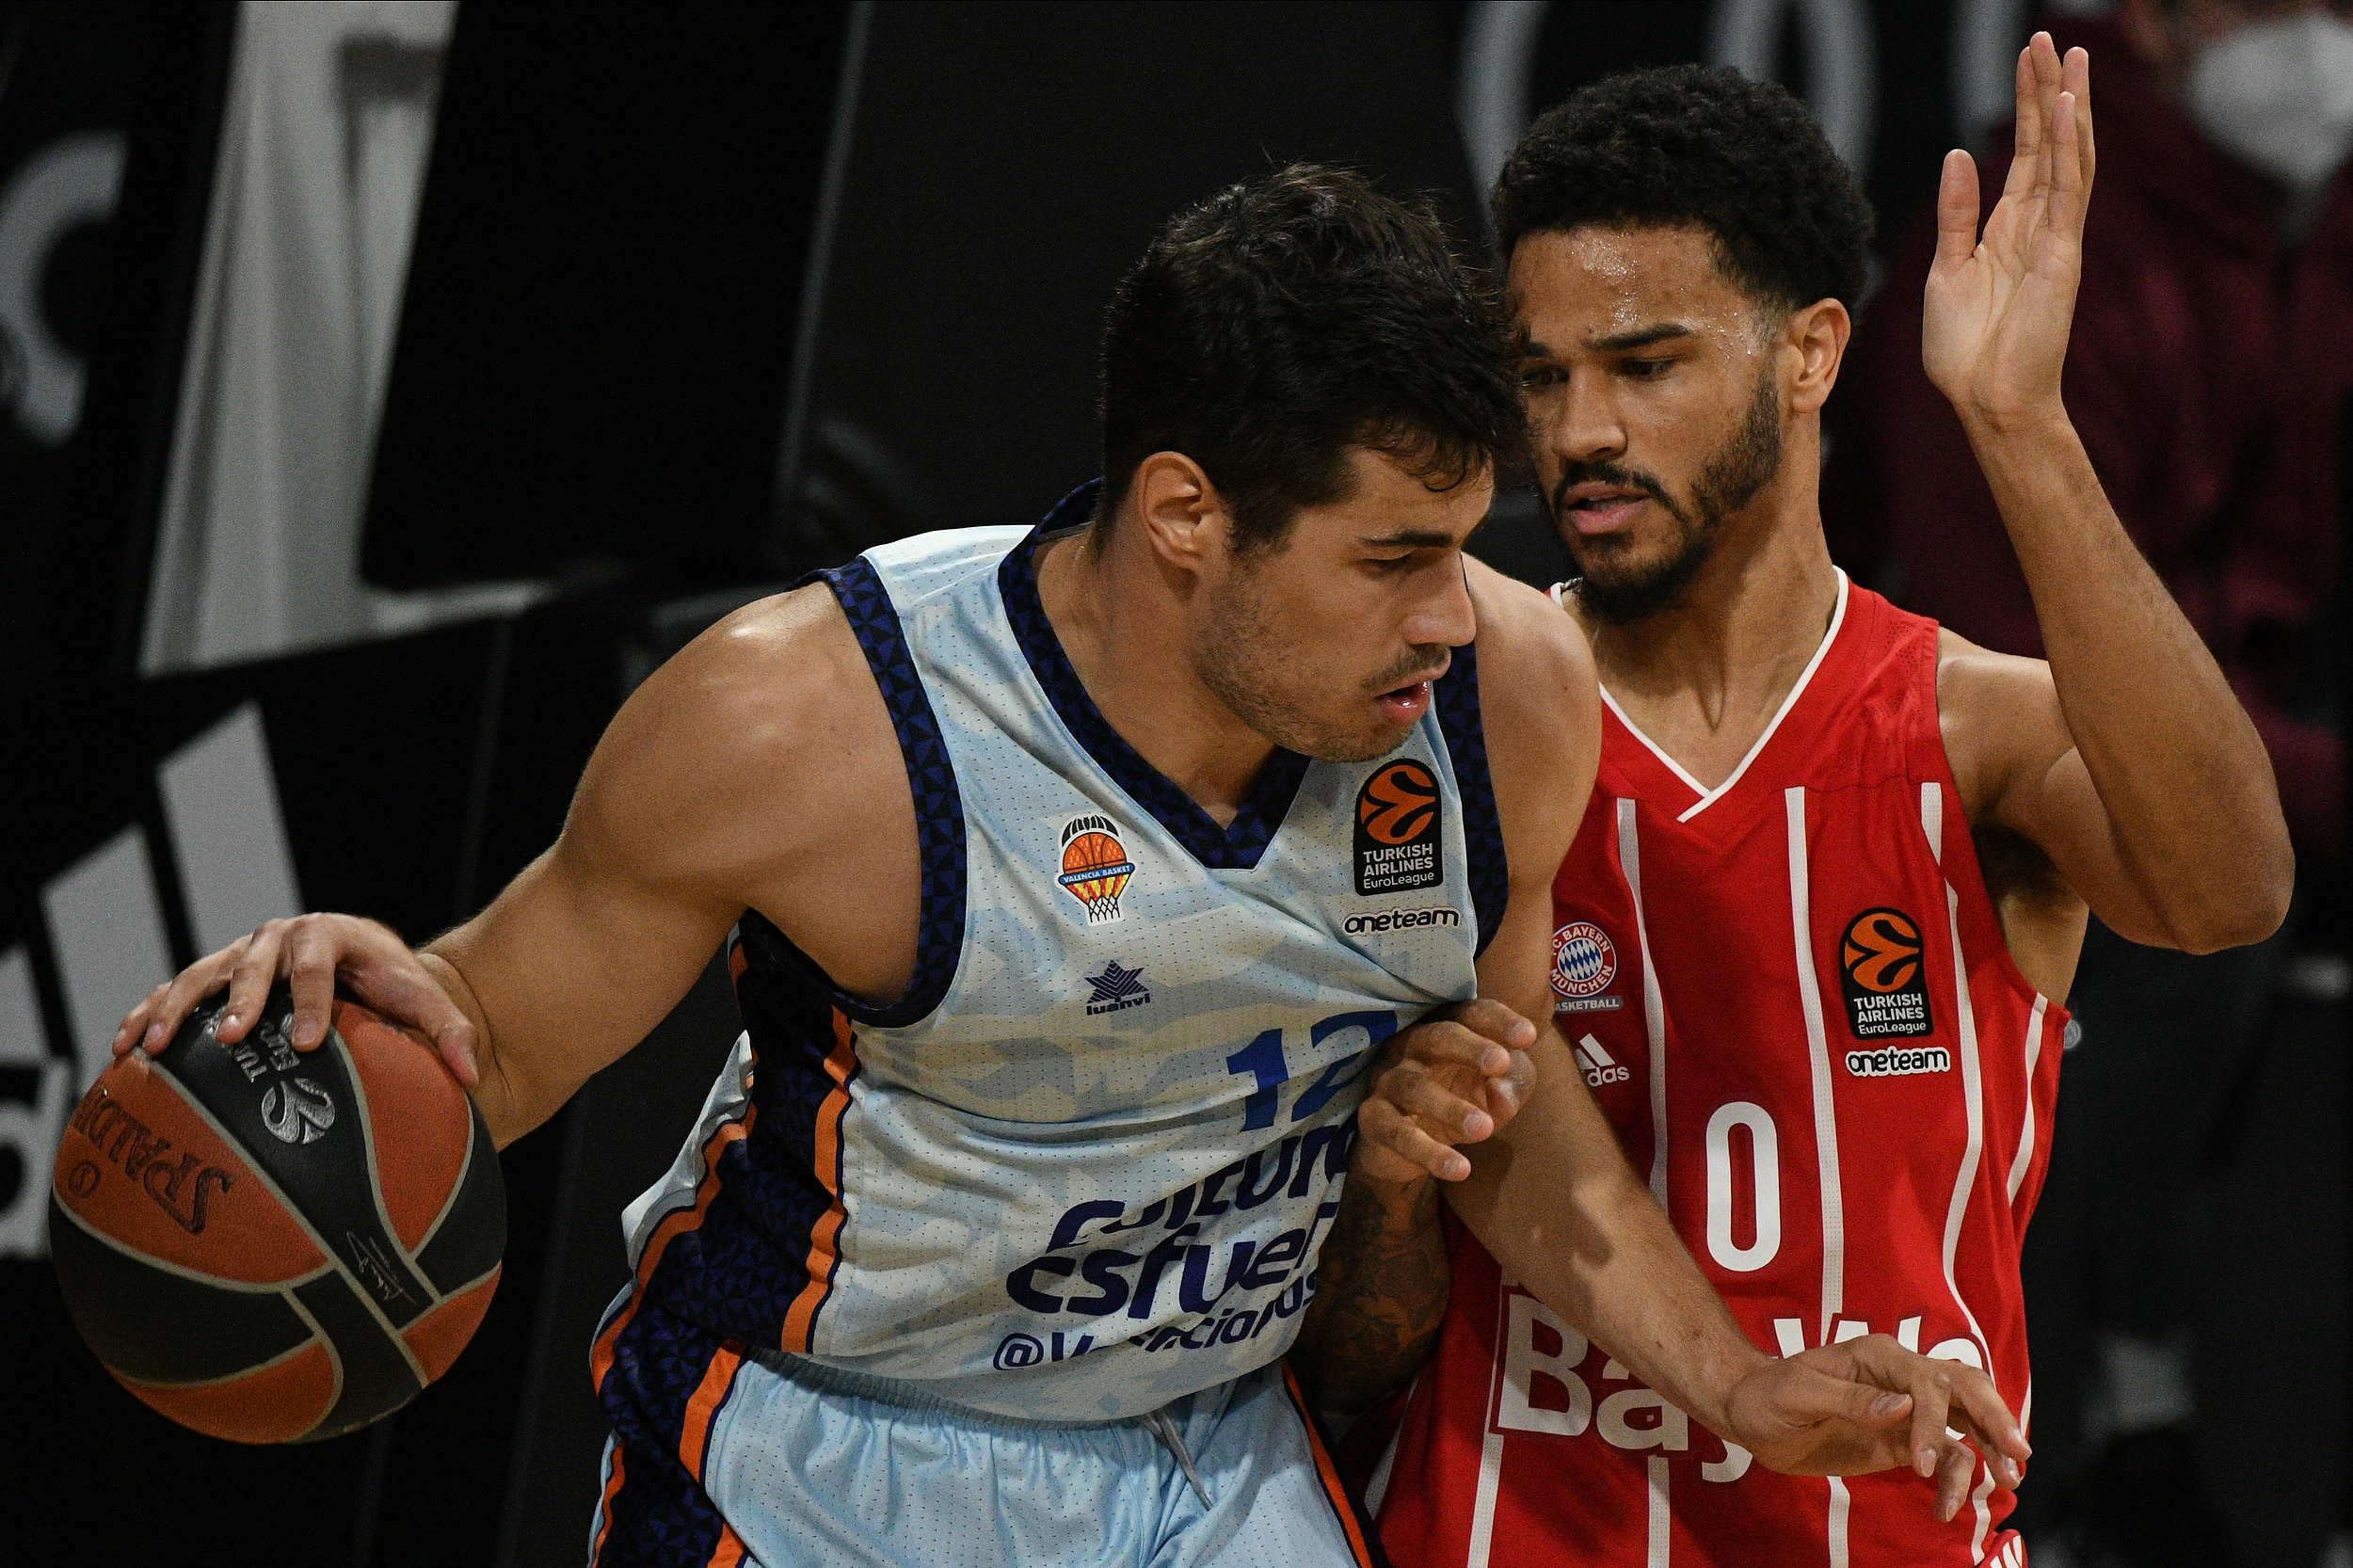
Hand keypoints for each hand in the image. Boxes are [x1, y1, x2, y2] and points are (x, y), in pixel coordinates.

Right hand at [112, 913, 480, 1085]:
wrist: (362, 962)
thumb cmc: (393, 986)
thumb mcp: (424, 1001)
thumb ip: (449, 1032)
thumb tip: (473, 1076)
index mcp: (335, 936)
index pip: (321, 964)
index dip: (311, 999)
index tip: (307, 1041)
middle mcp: (282, 938)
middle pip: (255, 963)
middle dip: (240, 1000)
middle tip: (229, 1040)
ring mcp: (242, 954)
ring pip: (201, 973)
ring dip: (174, 1007)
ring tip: (149, 1045)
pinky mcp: (214, 975)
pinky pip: (172, 992)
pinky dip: (146, 1014)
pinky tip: (124, 1050)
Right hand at [1354, 998, 1536, 1182]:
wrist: (1411, 1148)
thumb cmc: (1464, 1100)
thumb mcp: (1501, 1091)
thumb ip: (1512, 1085)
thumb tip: (1500, 1095)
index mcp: (1448, 1029)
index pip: (1473, 1014)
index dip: (1500, 1021)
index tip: (1529, 1036)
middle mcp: (1412, 1047)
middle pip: (1437, 1036)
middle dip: (1469, 1047)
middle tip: (1500, 1063)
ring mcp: (1389, 1081)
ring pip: (1413, 1086)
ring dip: (1450, 1106)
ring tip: (1484, 1129)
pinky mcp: (1374, 1118)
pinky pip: (1397, 1133)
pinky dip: (1428, 1152)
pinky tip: (1460, 1169)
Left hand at [1724, 1334, 2030, 1521]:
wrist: (1751, 1413)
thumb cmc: (1767, 1394)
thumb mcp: (1797, 1393)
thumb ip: (1848, 1398)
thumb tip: (1901, 1408)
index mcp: (1878, 1356)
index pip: (1926, 1381)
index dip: (1930, 1421)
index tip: (1919, 1464)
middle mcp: (1901, 1377)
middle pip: (1965, 1387)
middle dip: (1994, 1417)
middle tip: (2017, 1453)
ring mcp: (1907, 1409)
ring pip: (1966, 1418)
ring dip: (1990, 1445)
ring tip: (2009, 1478)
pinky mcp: (1904, 1440)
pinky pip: (1946, 1454)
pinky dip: (1956, 1478)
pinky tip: (1947, 1507)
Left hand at [1921, 32, 2092, 429]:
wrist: (1986, 401)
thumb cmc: (1965, 351)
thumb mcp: (1945, 271)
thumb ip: (1955, 214)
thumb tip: (1959, 155)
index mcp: (2009, 230)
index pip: (2025, 154)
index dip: (2027, 105)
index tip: (2028, 58)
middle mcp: (2038, 226)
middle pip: (2050, 144)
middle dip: (2049, 92)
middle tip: (2048, 40)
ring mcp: (2055, 238)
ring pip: (2068, 158)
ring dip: (2068, 108)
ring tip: (2069, 58)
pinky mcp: (2062, 255)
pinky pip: (2069, 192)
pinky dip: (2069, 149)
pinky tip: (2068, 110)